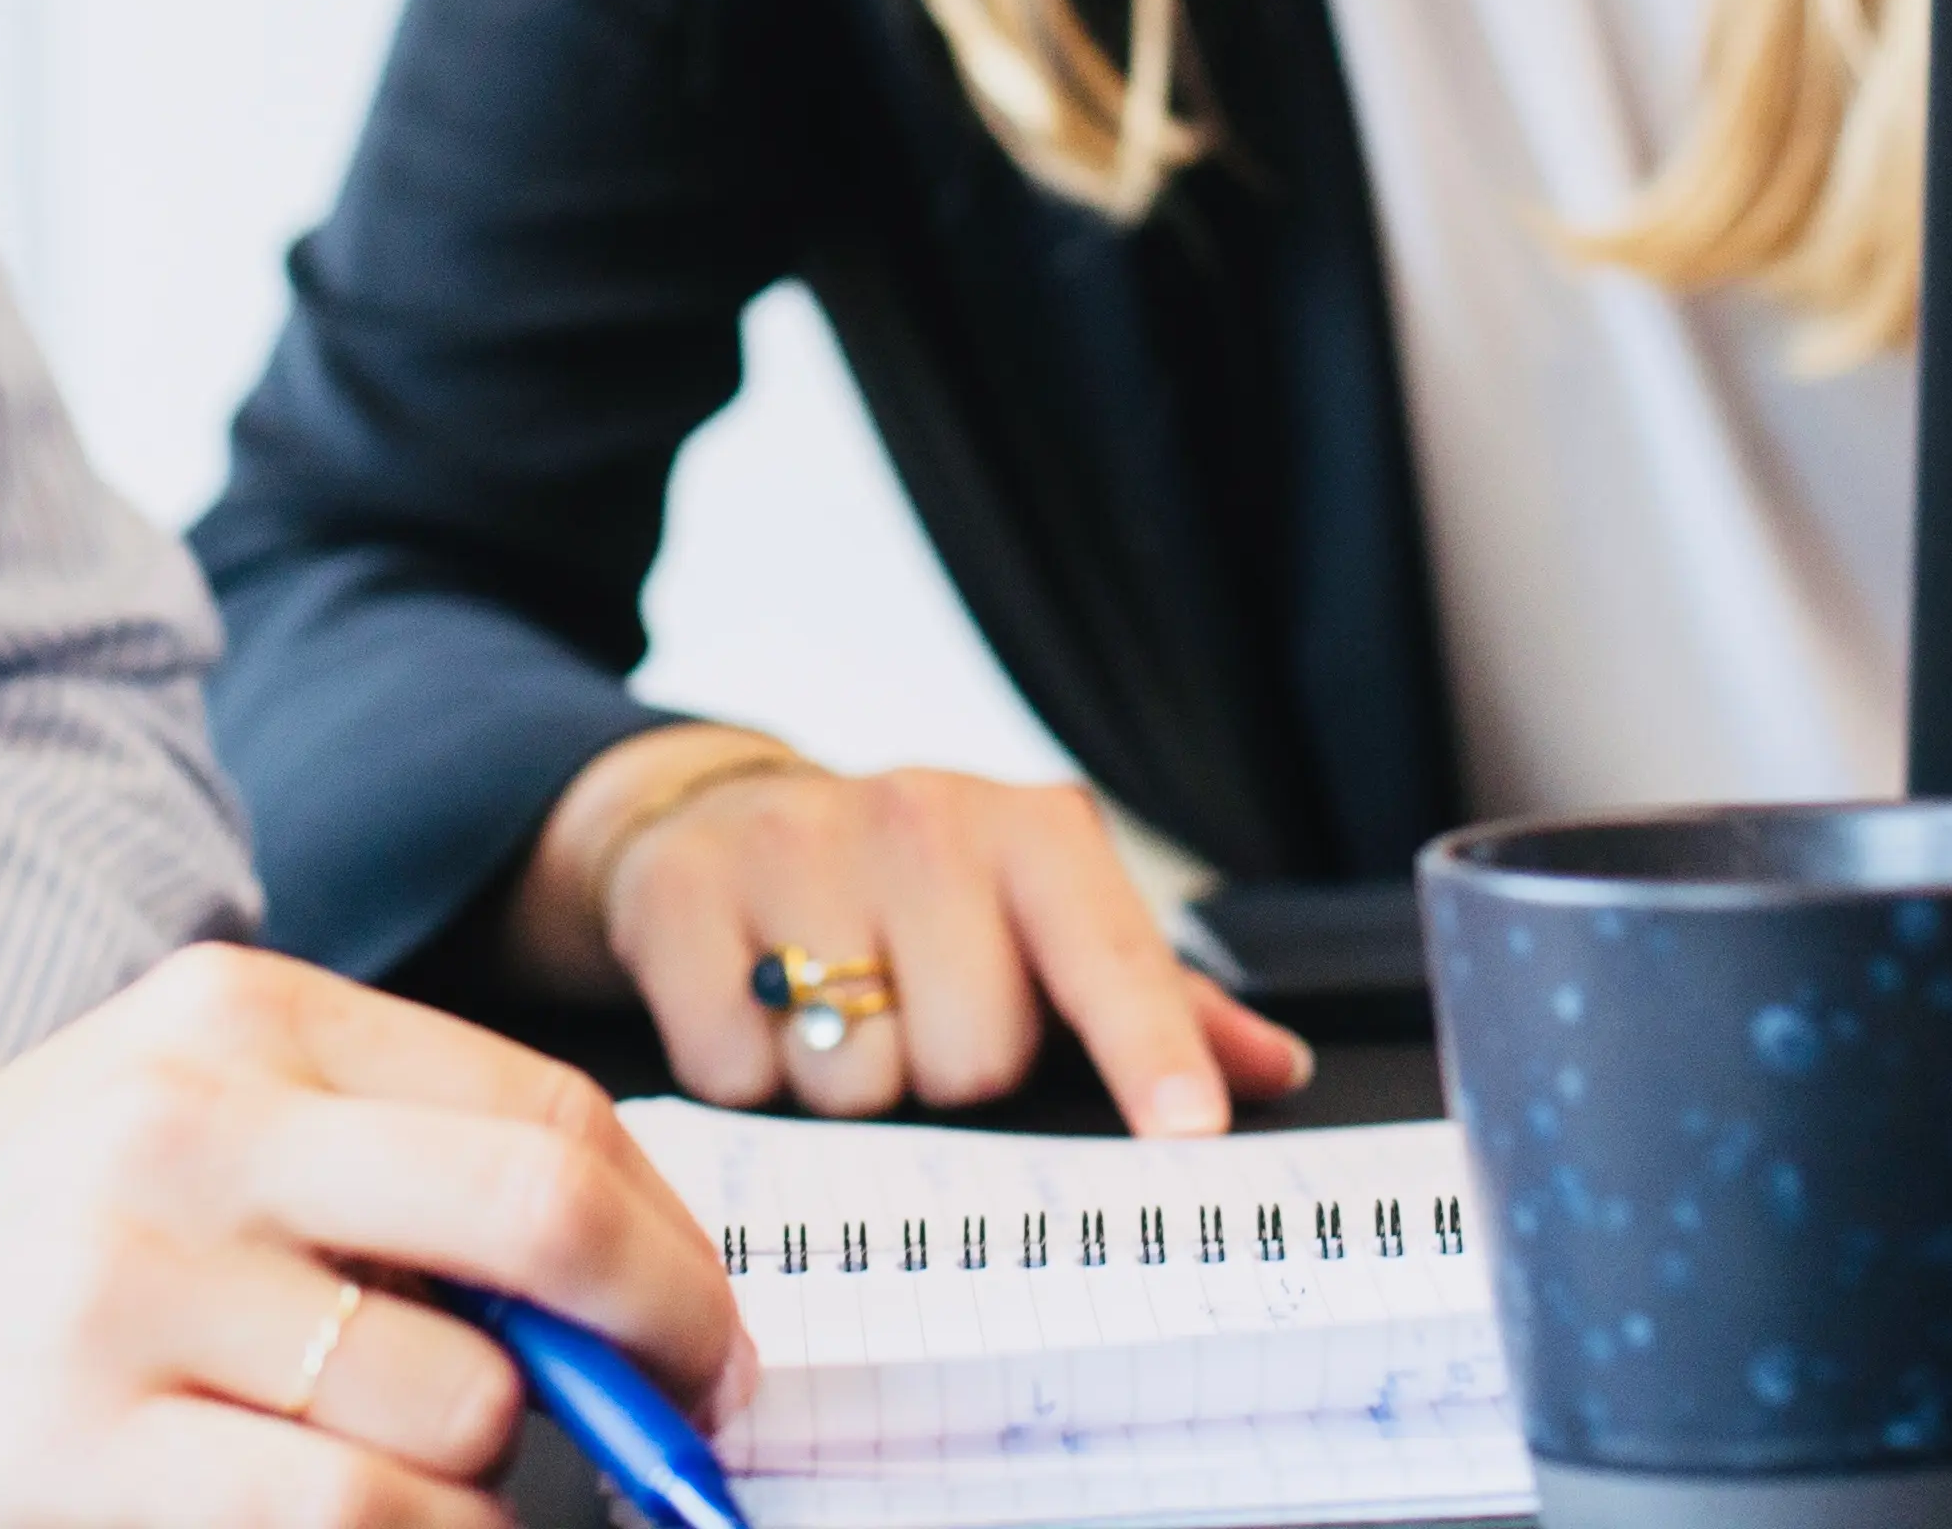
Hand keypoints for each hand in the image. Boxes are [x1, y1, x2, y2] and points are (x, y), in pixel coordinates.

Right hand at [0, 941, 746, 1528]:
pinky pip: (362, 1520)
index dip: (663, 1233)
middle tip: (694, 1409)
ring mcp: (135, 1282)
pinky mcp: (90, 1445)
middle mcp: (191, 1119)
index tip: (701, 1322)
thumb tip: (605, 1284)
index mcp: (226, 1014)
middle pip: (545, 1212)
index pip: (537, 1104)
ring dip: (497, 1482)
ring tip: (437, 1492)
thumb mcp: (158, 1138)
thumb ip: (357, 1169)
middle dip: (669, 1329)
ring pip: (464, 1400)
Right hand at [516, 727, 1313, 1137]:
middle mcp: (919, 818)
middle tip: (918, 1018)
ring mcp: (792, 844)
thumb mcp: (1040, 920)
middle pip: (973, 1056)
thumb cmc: (917, 893)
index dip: (1150, 1049)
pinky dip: (747, 1078)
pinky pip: (736, 1074)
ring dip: (848, 1083)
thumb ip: (1155, 1001)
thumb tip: (1271, 1070)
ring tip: (838, 1015)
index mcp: (1030, 832)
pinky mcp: (680, 892)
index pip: (1107, 955)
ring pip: (854, 1078)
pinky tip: (759, 1012)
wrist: (726, 816)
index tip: (1189, 1134)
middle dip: (950, 1071)